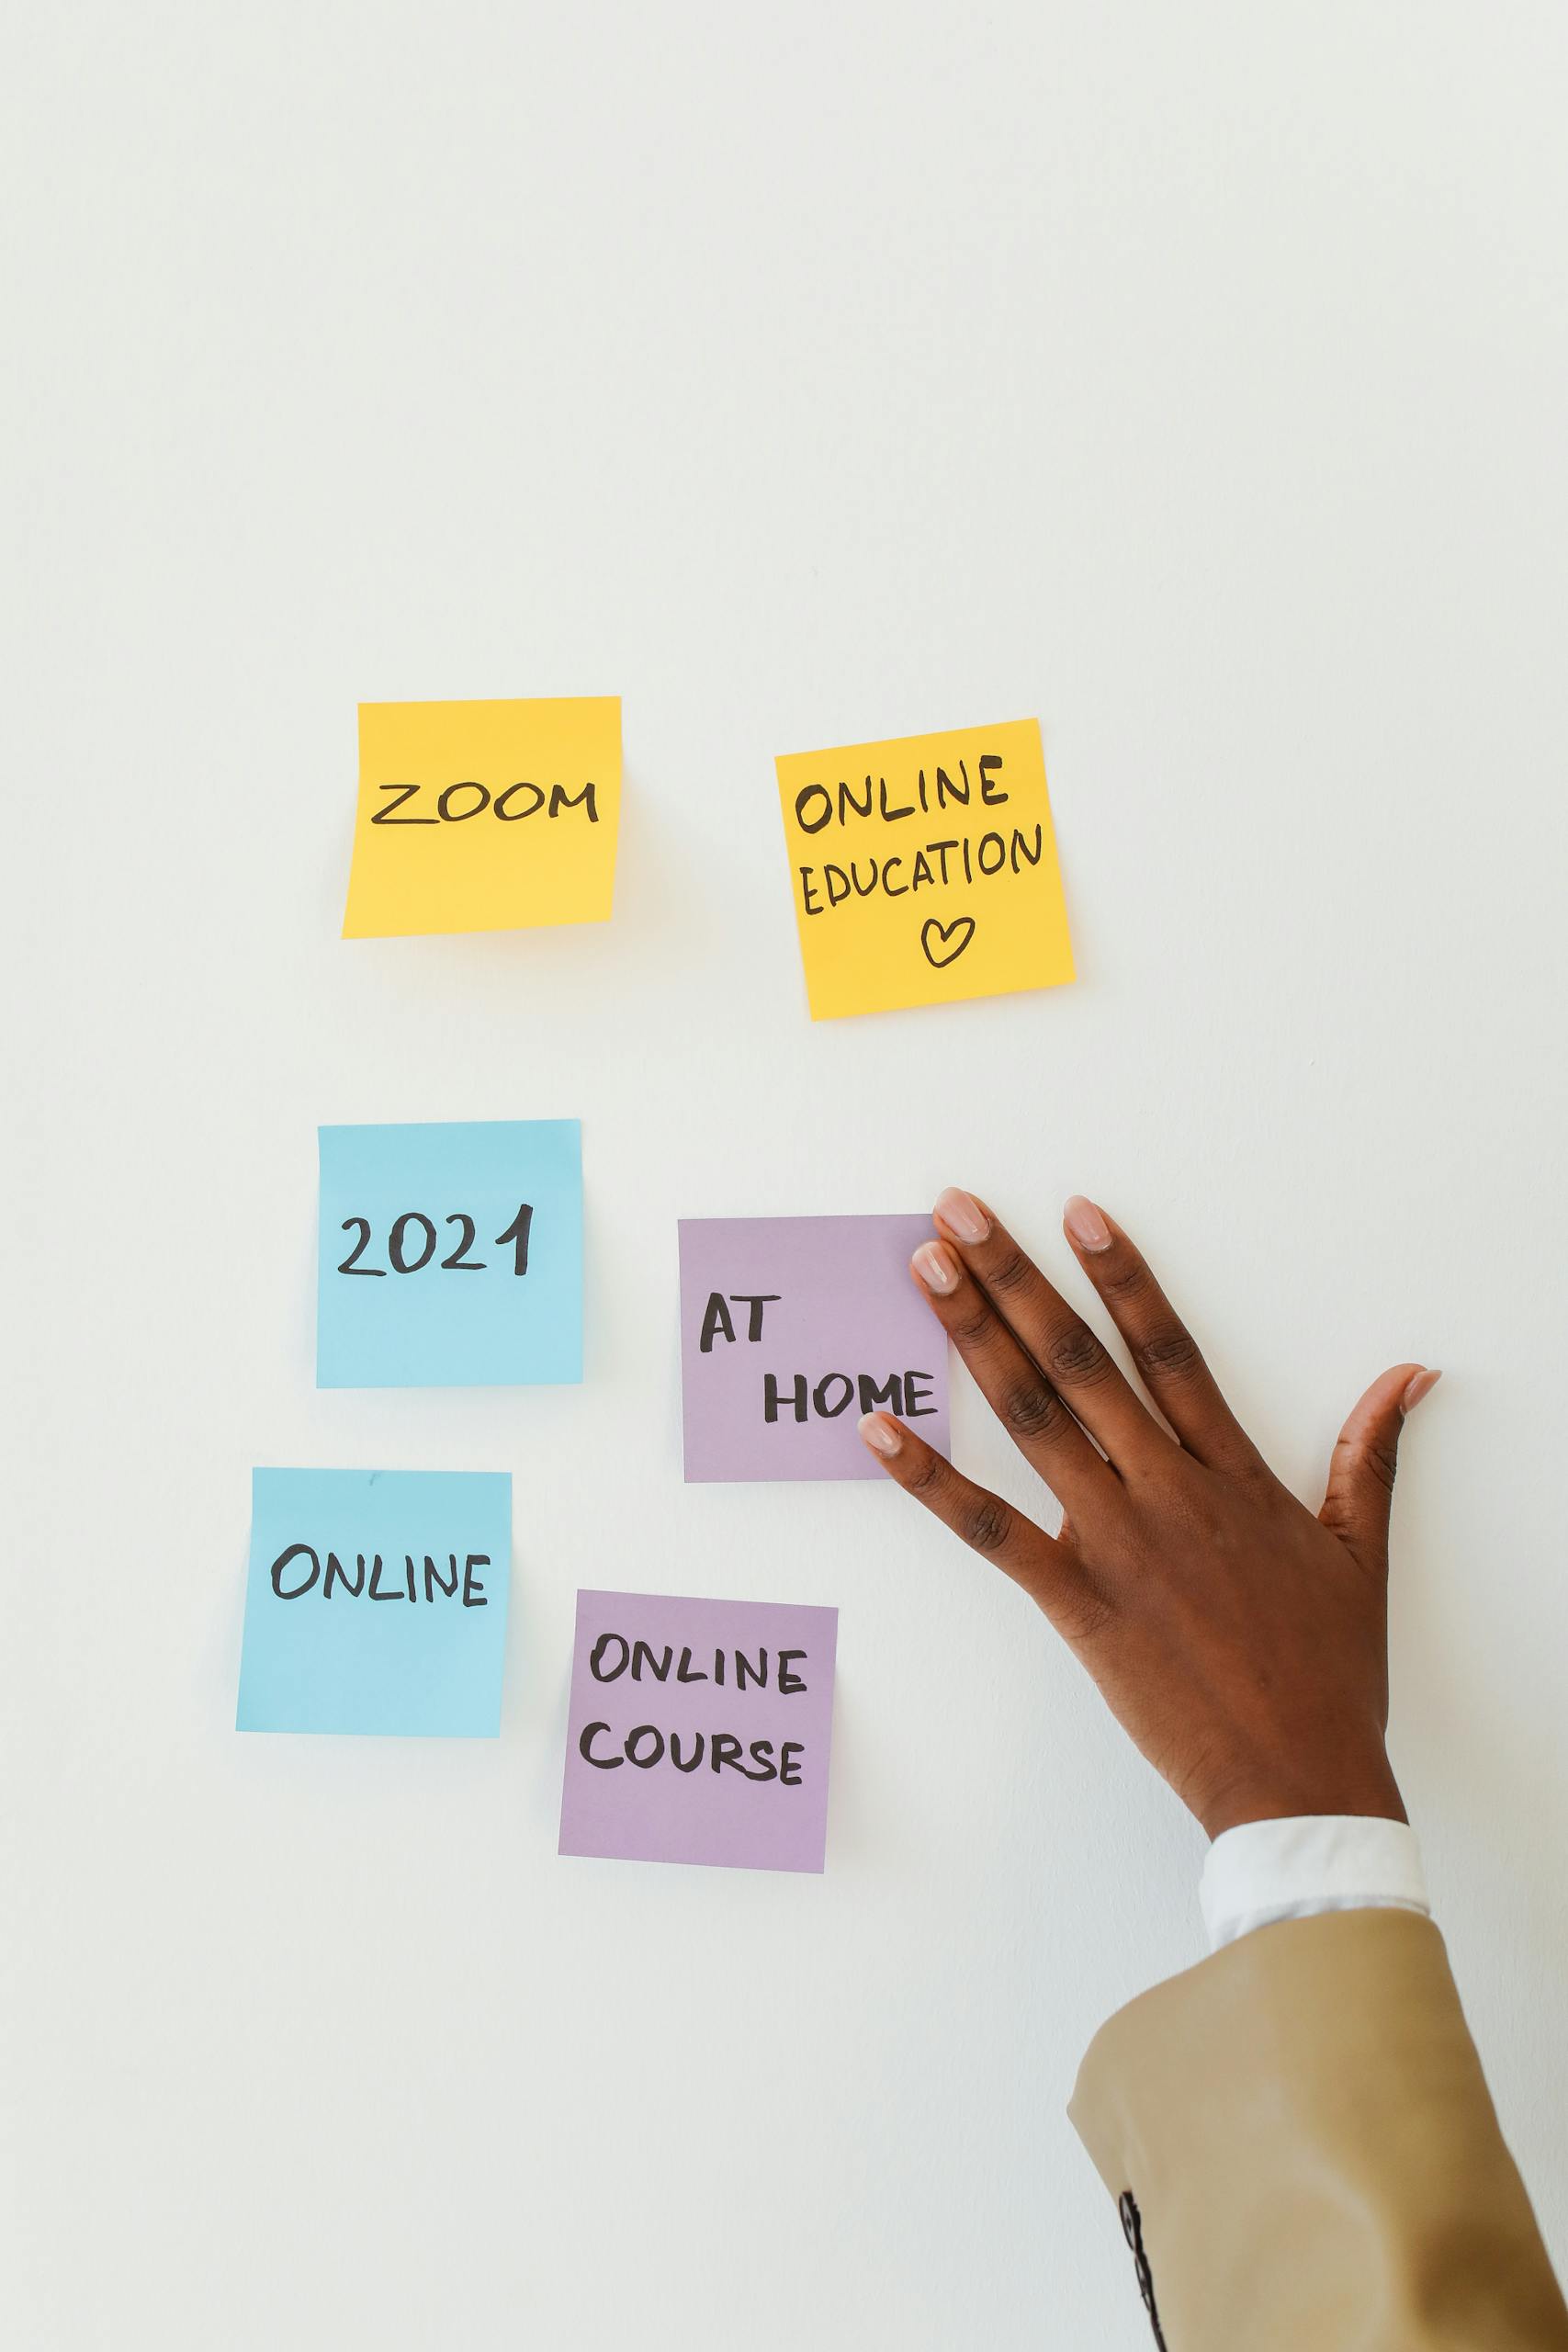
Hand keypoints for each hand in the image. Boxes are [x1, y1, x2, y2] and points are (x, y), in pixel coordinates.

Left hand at [858, 1190, 1439, 1838]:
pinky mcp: (1078, 1602)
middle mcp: (1167, 1491)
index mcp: (1231, 1475)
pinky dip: (930, 1479)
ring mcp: (1117, 1543)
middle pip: (1081, 1363)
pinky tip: (881, 1430)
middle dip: (1016, 1278)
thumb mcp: (1359, 1553)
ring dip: (974, 1339)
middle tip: (957, 1210)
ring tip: (928, 1272)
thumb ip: (1369, 1455)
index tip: (1077, 1212)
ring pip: (1035, 1421)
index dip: (1122, 1276)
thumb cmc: (1329, 1675)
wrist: (1301, 1779)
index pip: (1169, 1350)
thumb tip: (1407, 1377)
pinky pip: (990, 1531)